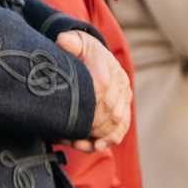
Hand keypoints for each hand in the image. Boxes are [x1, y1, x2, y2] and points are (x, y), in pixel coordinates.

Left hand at [57, 31, 129, 152]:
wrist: (94, 52)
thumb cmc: (81, 49)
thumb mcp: (75, 41)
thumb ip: (70, 42)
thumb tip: (62, 41)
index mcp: (109, 70)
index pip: (102, 91)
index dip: (89, 108)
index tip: (73, 119)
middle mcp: (121, 85)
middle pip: (110, 112)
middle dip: (92, 127)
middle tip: (71, 137)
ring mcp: (124, 98)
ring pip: (117, 123)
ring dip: (100, 137)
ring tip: (80, 145)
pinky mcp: (124, 108)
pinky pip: (122, 128)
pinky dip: (110, 139)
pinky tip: (96, 146)